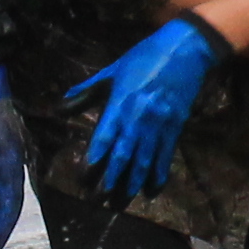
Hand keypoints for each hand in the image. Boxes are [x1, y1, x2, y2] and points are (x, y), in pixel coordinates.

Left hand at [69, 15, 225, 198]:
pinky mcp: (176, 126)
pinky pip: (165, 155)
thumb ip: (89, 89)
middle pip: (123, 154)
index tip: (85, 176)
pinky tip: (152, 188)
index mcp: (121, 101)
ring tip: (123, 200)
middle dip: (112, 178)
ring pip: (144, 159)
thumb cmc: (146, 56)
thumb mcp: (114, 69)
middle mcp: (139, 116)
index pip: (105, 136)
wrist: (186, 49)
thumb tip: (62, 104)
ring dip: (133, 181)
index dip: (95, 158)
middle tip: (101, 199)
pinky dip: (159, 173)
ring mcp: (159, 123)